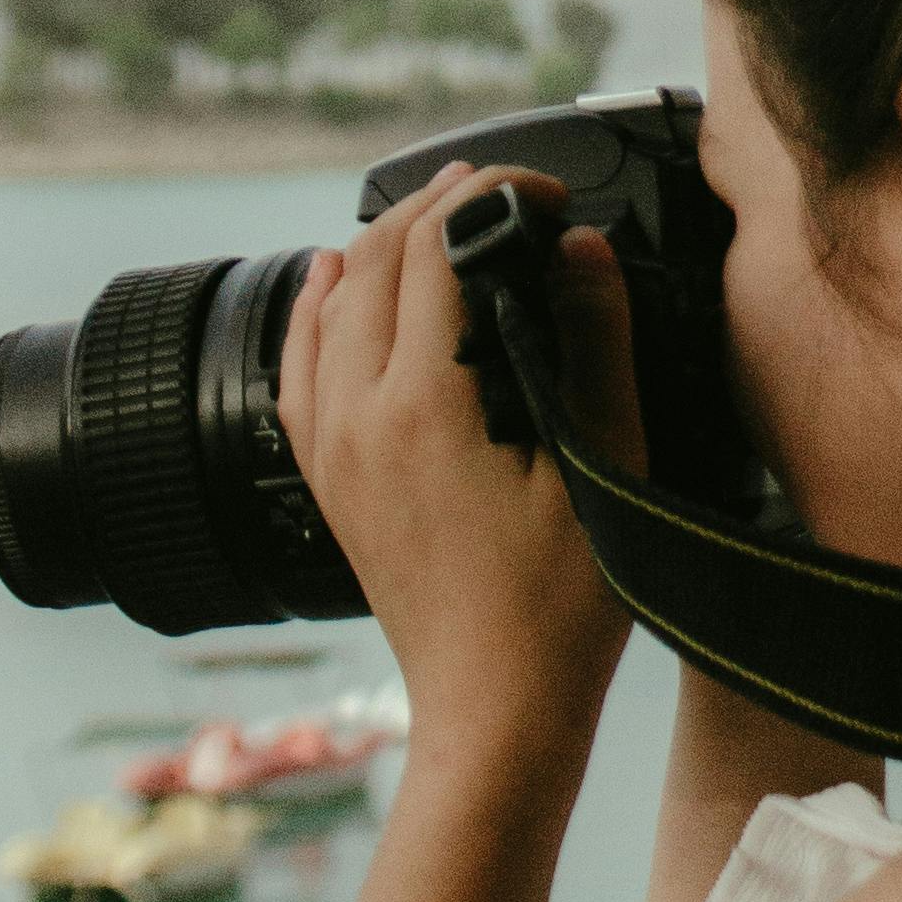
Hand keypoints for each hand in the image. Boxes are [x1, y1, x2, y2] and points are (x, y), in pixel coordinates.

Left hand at [279, 171, 644, 767]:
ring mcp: (333, 450)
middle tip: (496, 190)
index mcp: (424, 403)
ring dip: (375, 246)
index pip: (437, 249)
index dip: (491, 197)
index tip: (546, 190)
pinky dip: (314, 310)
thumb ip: (595, 344)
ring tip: (430, 215)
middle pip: (372, 262)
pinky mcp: (328, 481)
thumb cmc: (561, 610)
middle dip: (432, 207)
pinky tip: (329, 281)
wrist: (495, 710)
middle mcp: (358, 416)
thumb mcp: (604, 464)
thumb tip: (583, 250)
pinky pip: (298, 369)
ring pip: (328, 306)